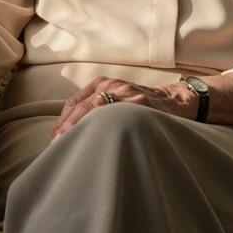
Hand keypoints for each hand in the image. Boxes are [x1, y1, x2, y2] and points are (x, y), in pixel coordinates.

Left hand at [51, 76, 196, 141]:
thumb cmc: (142, 106)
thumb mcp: (116, 99)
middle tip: (60, 148)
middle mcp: (111, 85)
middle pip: (80, 108)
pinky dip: (104, 130)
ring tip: (74, 148)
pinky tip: (98, 144)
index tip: (56, 141)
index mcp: (102, 84)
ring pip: (95, 111)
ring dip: (81, 130)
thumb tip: (70, 135)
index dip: (62, 123)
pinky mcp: (140, 103)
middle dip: (67, 129)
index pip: (73, 103)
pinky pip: (117, 117)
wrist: (176, 101)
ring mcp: (125, 93)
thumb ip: (97, 109)